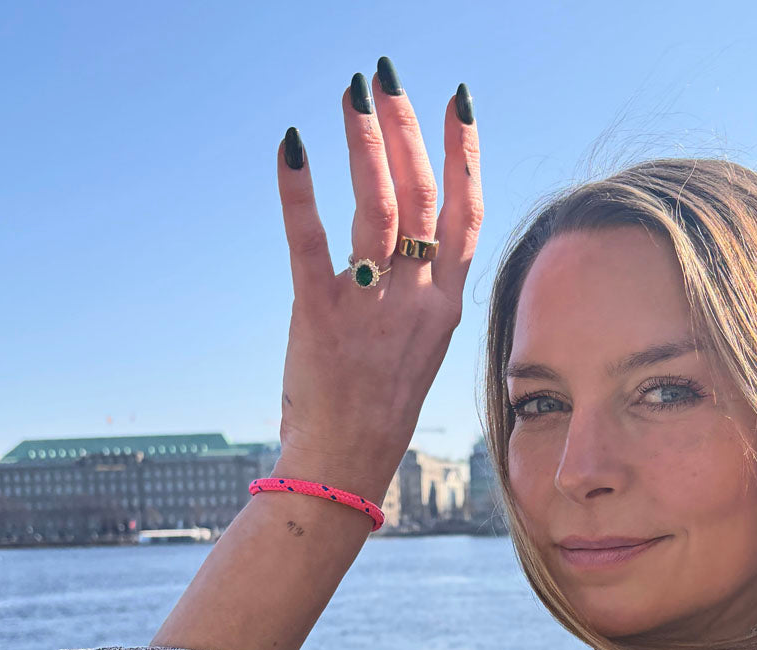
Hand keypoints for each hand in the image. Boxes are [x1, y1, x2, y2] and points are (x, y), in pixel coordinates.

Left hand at [272, 64, 482, 502]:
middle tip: (386, 76)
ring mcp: (371, 309)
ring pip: (377, 207)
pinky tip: (289, 146)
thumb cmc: (379, 411)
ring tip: (352, 92)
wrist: (346, 466)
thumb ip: (415, 294)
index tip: (458, 100)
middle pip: (422, 196)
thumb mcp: (416, 349)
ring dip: (365, 142)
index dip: (465, 153)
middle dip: (406, 128)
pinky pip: (308, 243)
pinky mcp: (319, 317)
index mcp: (446, 307)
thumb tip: (403, 245)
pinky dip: (298, 192)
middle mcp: (417, 301)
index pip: (467, 215)